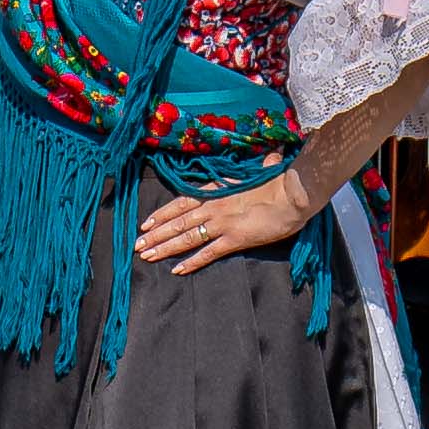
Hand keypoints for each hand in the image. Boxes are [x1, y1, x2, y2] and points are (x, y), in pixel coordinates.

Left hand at [130, 174, 311, 269]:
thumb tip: (269, 158)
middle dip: (155, 234)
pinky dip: (191, 262)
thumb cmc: (277, 182)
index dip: (161, 214)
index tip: (145, 223)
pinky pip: (207, 253)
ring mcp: (221, 223)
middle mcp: (213, 206)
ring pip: (186, 237)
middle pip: (177, 222)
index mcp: (215, 190)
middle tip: (137, 245)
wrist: (292, 194)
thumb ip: (255, 168)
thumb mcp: (259, 172)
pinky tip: (177, 270)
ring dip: (165, 248)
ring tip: (147, 256)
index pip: (180, 203)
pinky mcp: (234, 239)